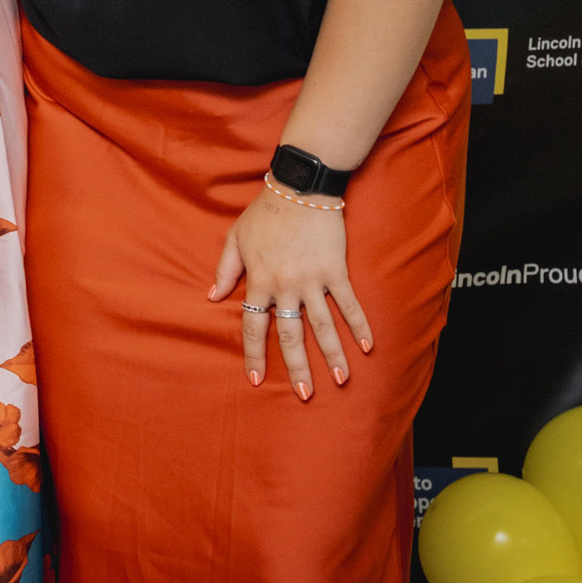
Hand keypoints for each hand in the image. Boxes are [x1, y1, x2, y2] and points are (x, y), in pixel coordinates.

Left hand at [208, 187, 372, 399]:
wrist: (300, 188)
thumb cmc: (265, 212)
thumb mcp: (236, 238)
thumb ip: (225, 270)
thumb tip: (213, 297)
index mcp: (258, 279)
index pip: (253, 325)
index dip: (254, 354)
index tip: (255, 379)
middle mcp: (285, 285)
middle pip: (289, 334)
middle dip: (297, 367)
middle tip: (304, 394)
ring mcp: (312, 279)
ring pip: (322, 325)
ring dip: (333, 354)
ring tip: (341, 380)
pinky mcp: (335, 270)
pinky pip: (348, 303)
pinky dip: (359, 325)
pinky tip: (367, 346)